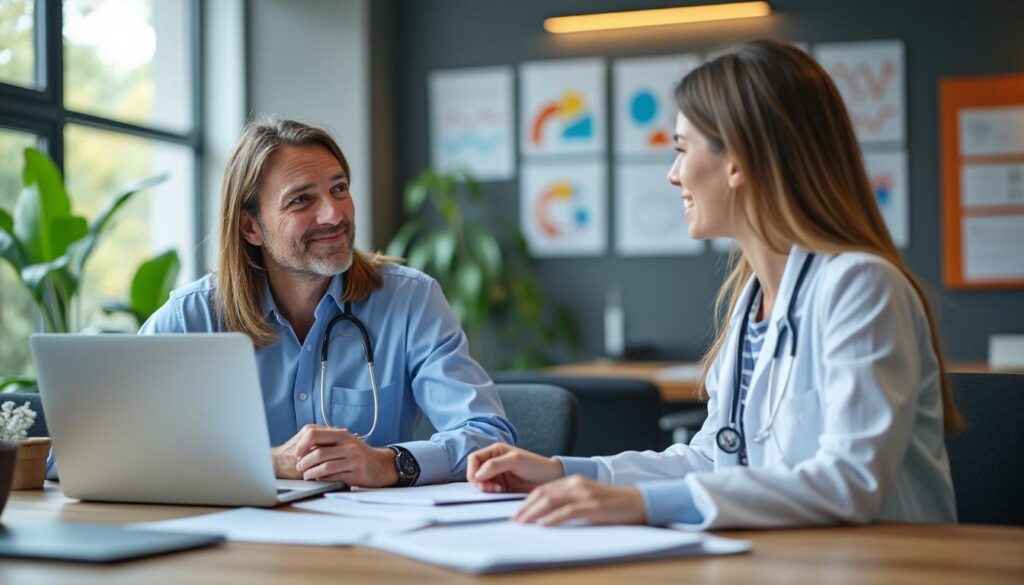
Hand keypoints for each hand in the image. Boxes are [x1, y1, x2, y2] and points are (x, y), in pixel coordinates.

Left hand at [275, 424, 398, 486]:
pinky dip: (323, 479)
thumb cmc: (358, 454)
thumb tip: (303, 445)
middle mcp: (349, 445)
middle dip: (304, 462)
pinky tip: (320, 479)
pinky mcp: (356, 474)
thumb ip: (327, 441)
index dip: (302, 444)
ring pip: (324, 467)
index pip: (314, 433)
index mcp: (342, 434)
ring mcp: (354, 460)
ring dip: (311, 473)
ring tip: (307, 475)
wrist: (381, 465)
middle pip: (318, 452)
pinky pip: (334, 477)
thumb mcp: (345, 442)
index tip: (298, 453)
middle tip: (299, 467)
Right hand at [467, 443, 563, 493]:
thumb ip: (495, 465)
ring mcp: (497, 475)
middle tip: (490, 488)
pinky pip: (489, 491)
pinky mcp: (502, 487)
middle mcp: (494, 462)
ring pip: (481, 483)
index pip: (474, 459)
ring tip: (498, 490)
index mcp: (495, 451)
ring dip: (485, 488)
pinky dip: (491, 493)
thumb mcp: (515, 460)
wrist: (550, 479)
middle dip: (479, 481)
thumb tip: (477, 474)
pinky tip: (500, 492)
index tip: (479, 480)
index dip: (473, 469)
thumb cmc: (536, 465)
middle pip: (475, 472)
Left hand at [513, 475, 646, 526]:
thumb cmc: (613, 504)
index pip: (543, 489)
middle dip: (526, 507)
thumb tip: (548, 515)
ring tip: (523, 522)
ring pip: (552, 501)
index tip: (517, 513)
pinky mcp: (593, 506)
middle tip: (514, 520)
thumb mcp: (587, 498)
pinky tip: (544, 525)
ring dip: (534, 512)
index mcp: (573, 481)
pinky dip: (553, 518)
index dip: (527, 501)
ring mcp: (585, 494)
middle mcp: (576, 484)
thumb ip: (569, 502)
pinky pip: (568, 511)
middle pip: (543, 493)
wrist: (639, 502)